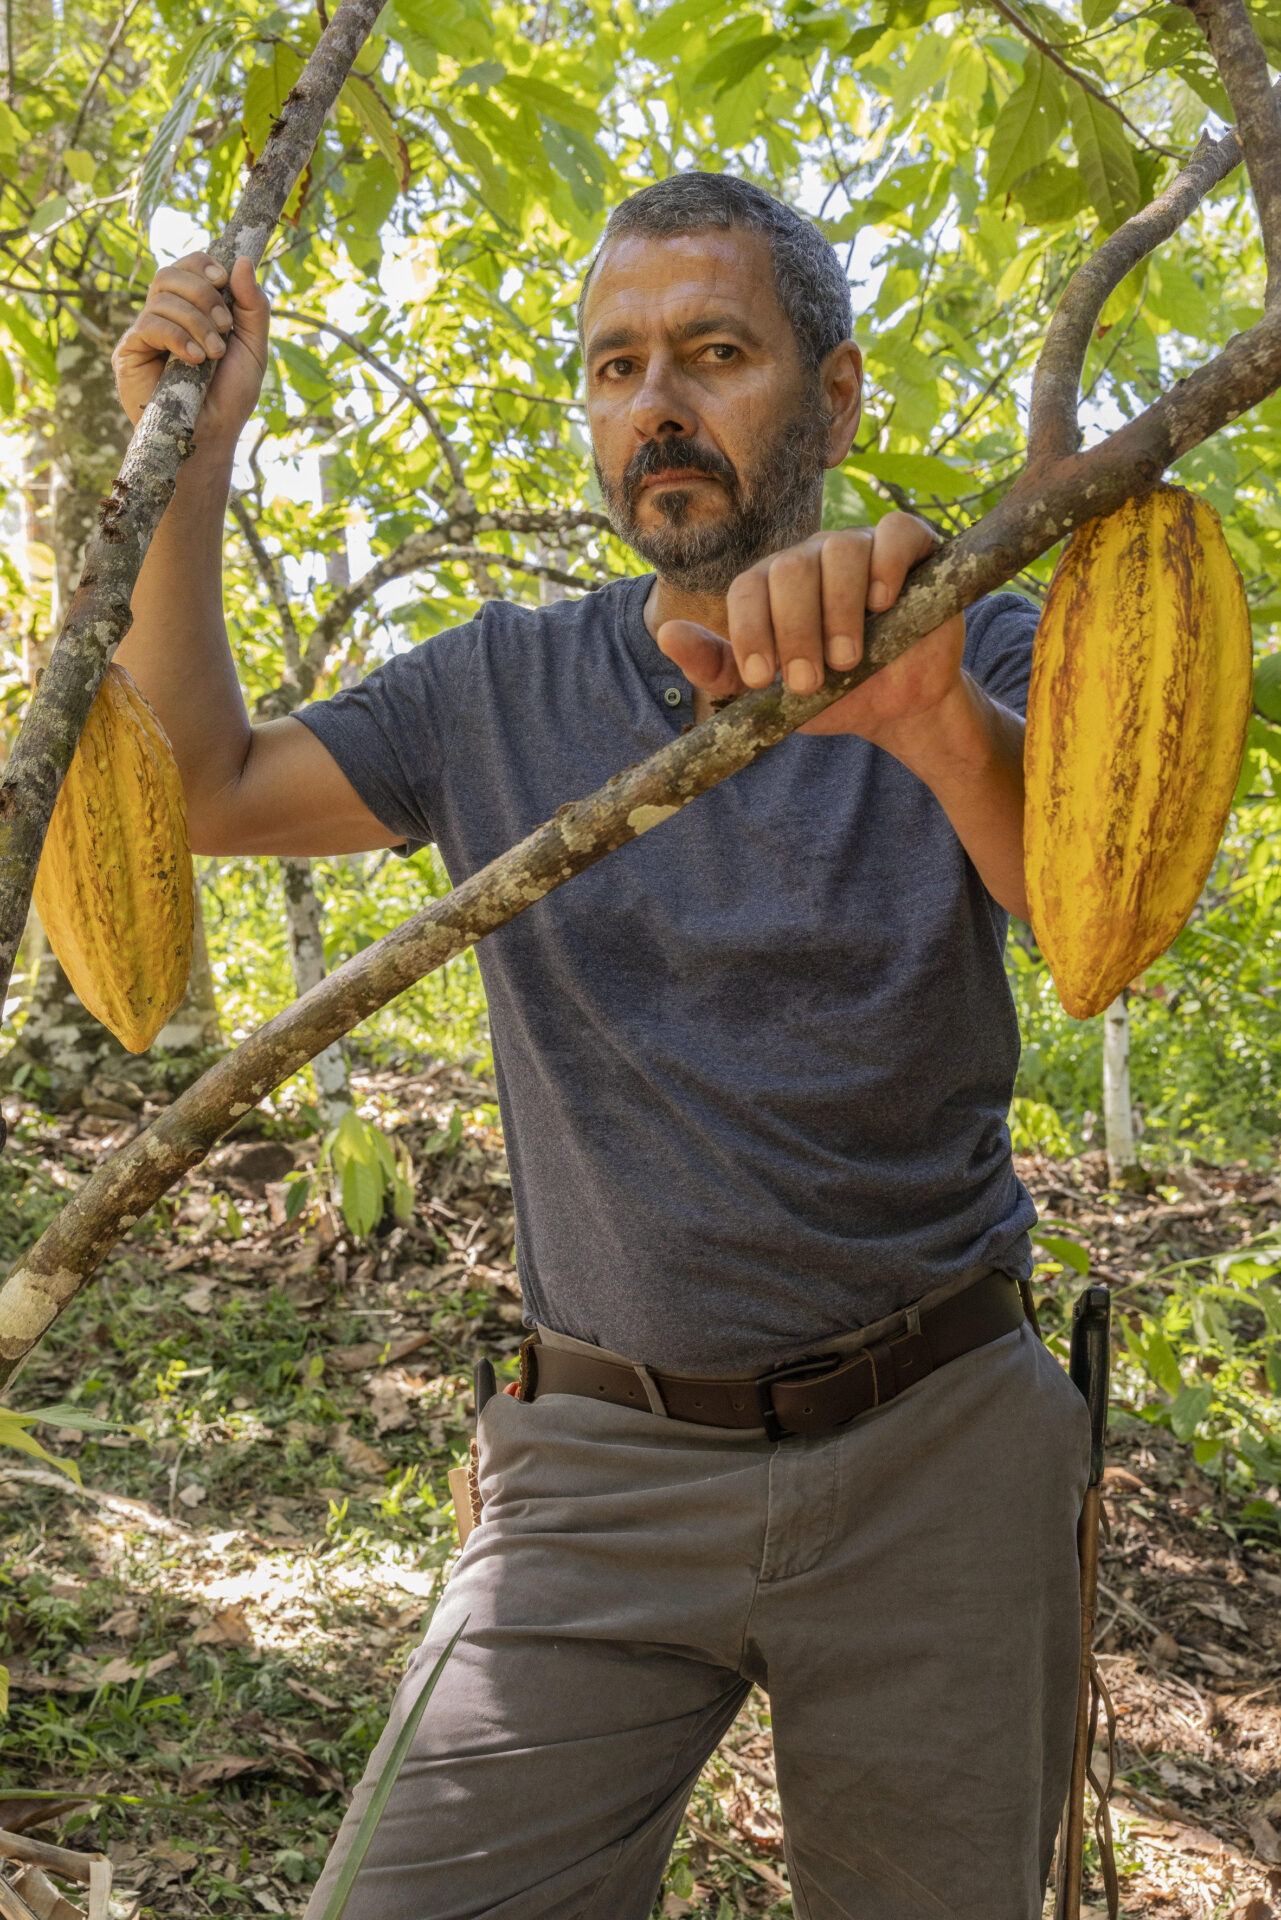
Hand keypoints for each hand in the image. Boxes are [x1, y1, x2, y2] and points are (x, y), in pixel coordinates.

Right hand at [112, 253, 270, 453]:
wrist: (212, 436)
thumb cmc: (231, 396)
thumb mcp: (253, 348)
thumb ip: (253, 307)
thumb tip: (243, 261)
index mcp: (193, 308)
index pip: (188, 265)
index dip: (203, 265)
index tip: (223, 283)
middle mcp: (165, 315)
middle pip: (170, 273)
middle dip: (203, 294)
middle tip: (223, 328)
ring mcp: (145, 333)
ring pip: (160, 298)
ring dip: (195, 322)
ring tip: (212, 355)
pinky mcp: (129, 352)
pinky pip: (148, 325)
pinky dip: (176, 337)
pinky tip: (194, 360)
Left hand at [656, 514, 965, 744]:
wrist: (897, 707)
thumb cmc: (831, 694)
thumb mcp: (768, 695)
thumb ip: (717, 667)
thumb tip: (666, 634)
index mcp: (773, 586)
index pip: (749, 587)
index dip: (751, 630)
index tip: (763, 679)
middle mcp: (812, 559)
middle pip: (791, 569)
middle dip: (795, 631)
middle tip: (809, 682)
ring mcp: (861, 548)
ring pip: (840, 551)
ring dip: (839, 611)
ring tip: (847, 660)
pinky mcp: (912, 549)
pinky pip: (895, 533)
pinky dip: (886, 564)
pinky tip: (883, 602)